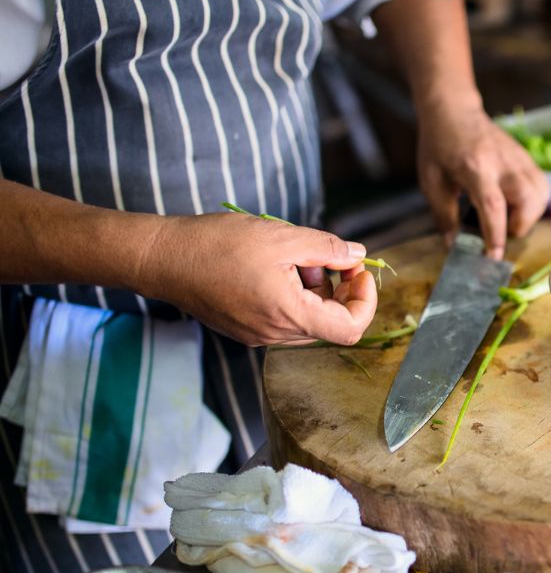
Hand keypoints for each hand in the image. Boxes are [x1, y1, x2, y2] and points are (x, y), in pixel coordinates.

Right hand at [139, 214, 377, 346]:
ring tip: (294, 257)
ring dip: (315, 289)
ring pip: (308, 319)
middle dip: (339, 288)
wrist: (163, 258)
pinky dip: (293, 294)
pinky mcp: (245, 329)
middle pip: (331, 323)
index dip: (365, 300)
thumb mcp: (282, 237)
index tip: (359, 270)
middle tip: (327, 254)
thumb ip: (327, 248)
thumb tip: (358, 255)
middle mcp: (275, 334)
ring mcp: (258, 335)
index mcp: (288, 315)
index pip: (350, 328)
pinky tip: (275, 267)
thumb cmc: (217, 244)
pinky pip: (285, 318)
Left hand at [417, 98, 549, 258]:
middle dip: (519, 225)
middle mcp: (503, 162)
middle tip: (500, 229)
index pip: (493, 206)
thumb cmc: (439, 148)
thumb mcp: (432, 182)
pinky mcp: (528, 158)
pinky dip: (534, 203)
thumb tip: (455, 246)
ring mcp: (520, 158)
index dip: (496, 235)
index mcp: (475, 167)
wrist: (454, 111)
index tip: (492, 258)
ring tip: (508, 217)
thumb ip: (444, 216)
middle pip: (528, 199)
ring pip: (541, 194)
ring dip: (529, 215)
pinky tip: (515, 204)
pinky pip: (542, 187)